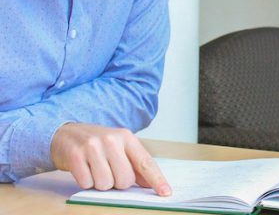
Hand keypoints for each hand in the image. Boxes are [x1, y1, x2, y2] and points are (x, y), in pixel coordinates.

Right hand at [51, 123, 171, 195]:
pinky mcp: (76, 156)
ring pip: (106, 184)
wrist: (65, 133)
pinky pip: (87, 184)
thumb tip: (150, 184)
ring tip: (95, 168)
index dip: (157, 179)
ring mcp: (93, 147)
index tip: (166, 192)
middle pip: (125, 180)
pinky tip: (83, 169)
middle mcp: (111, 140)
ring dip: (101, 183)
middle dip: (118, 182)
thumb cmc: (97, 144)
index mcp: (127, 137)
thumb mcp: (119, 147)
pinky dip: (86, 182)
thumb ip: (135, 164)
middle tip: (108, 170)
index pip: (145, 162)